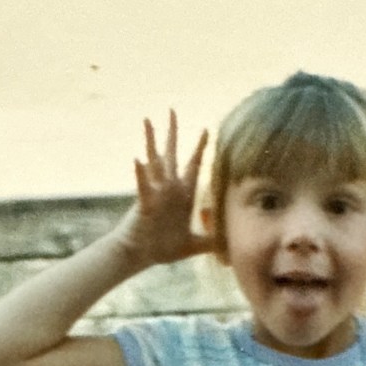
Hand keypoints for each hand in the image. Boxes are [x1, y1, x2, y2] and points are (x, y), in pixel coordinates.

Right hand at [114, 110, 211, 267]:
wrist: (142, 256)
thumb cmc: (163, 248)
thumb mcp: (194, 244)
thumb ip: (210, 240)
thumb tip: (227, 242)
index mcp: (182, 195)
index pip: (194, 166)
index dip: (200, 149)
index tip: (207, 129)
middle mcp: (169, 189)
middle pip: (172, 154)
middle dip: (173, 132)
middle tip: (172, 110)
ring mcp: (156, 193)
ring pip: (154, 161)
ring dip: (151, 141)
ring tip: (147, 120)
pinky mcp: (145, 203)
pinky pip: (143, 185)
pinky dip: (140, 173)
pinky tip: (138, 158)